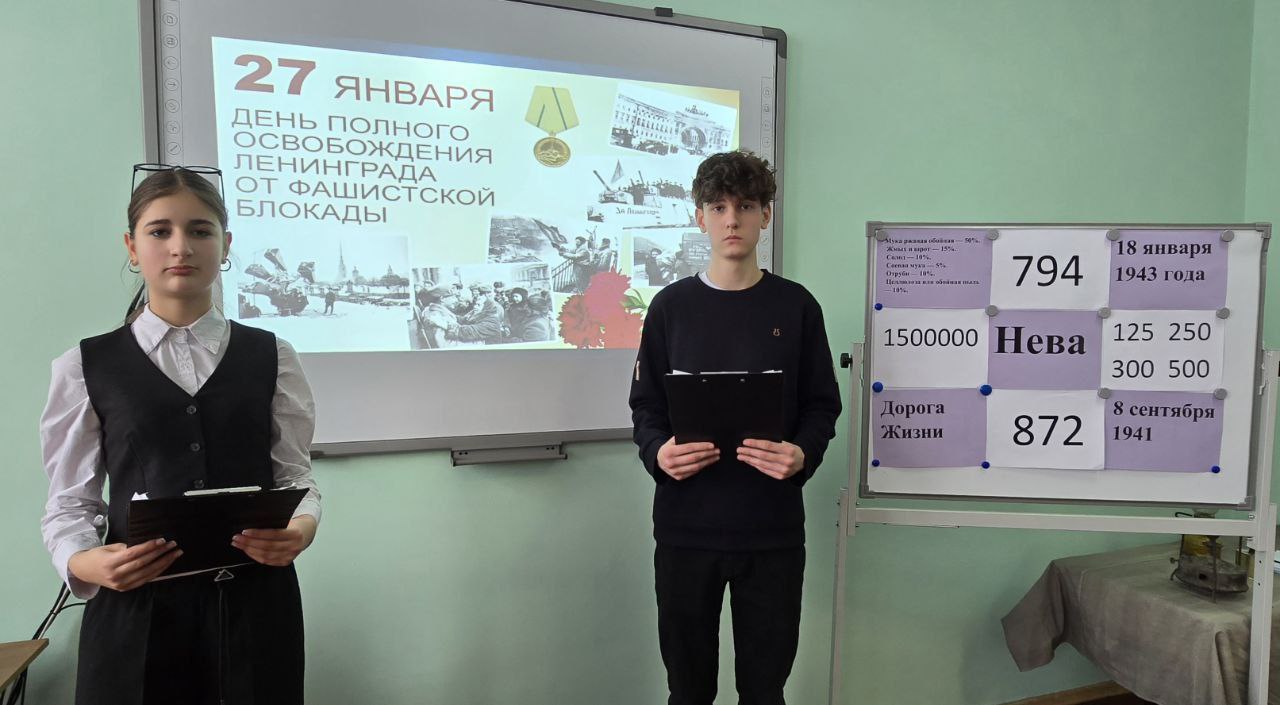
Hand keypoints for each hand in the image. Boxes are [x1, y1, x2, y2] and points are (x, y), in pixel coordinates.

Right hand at [68, 539, 182, 591]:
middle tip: (173, 545)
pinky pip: (144, 580)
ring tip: (175, 554)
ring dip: (163, 563)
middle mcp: (116, 575)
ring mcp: (121, 584)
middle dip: (160, 554)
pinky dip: (157, 572)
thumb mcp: (109, 548)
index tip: (162, 540)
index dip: (149, 547)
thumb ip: (126, 547)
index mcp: (110, 562)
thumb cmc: (97, 555)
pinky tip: (166, 564)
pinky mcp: (125, 588)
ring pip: (147, 573)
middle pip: (142, 563)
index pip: (134, 554)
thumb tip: (146, 545)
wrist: (83, 571)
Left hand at [232, 515, 316, 565]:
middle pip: (267, 546)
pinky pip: (268, 561)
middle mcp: (294, 546)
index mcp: (295, 533)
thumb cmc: (295, 523)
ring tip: (239, 544)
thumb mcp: (289, 519)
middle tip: (237, 538)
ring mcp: (290, 556)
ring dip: (250, 550)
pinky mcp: (285, 561)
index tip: (245, 531)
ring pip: (266, 555)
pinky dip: (256, 556)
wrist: (307, 532)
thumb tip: (253, 522)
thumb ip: (274, 522)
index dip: (258, 534)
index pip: (274, 534)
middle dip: (249, 542)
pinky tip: (248, 551)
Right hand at [656, 436, 718, 480]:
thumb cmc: (668, 448)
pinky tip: (707, 462)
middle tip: (717, 451)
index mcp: (669, 451)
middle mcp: (671, 462)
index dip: (702, 446)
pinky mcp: (678, 477)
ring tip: (715, 456)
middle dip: (708, 454)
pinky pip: (693, 472)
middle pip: (694, 458)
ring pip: (696, 466)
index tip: (712, 445)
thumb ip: (683, 439)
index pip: (689, 448)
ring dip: (708, 461)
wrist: (658, 461)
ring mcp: (675, 471)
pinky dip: (702, 467)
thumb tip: (700, 437)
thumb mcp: (672, 441)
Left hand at [737, 439, 804, 479]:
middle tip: (739, 450)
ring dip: (749, 460)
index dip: (755, 444)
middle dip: (749, 452)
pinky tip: (749, 461)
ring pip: (762, 464)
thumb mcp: (786, 443)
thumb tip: (754, 443)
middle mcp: (786, 461)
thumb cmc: (791, 450)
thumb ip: (773, 443)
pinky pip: (765, 470)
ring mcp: (783, 470)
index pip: (767, 446)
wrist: (803, 462)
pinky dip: (756, 465)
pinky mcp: (780, 476)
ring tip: (741, 456)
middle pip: (763, 456)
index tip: (745, 442)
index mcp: (788, 450)